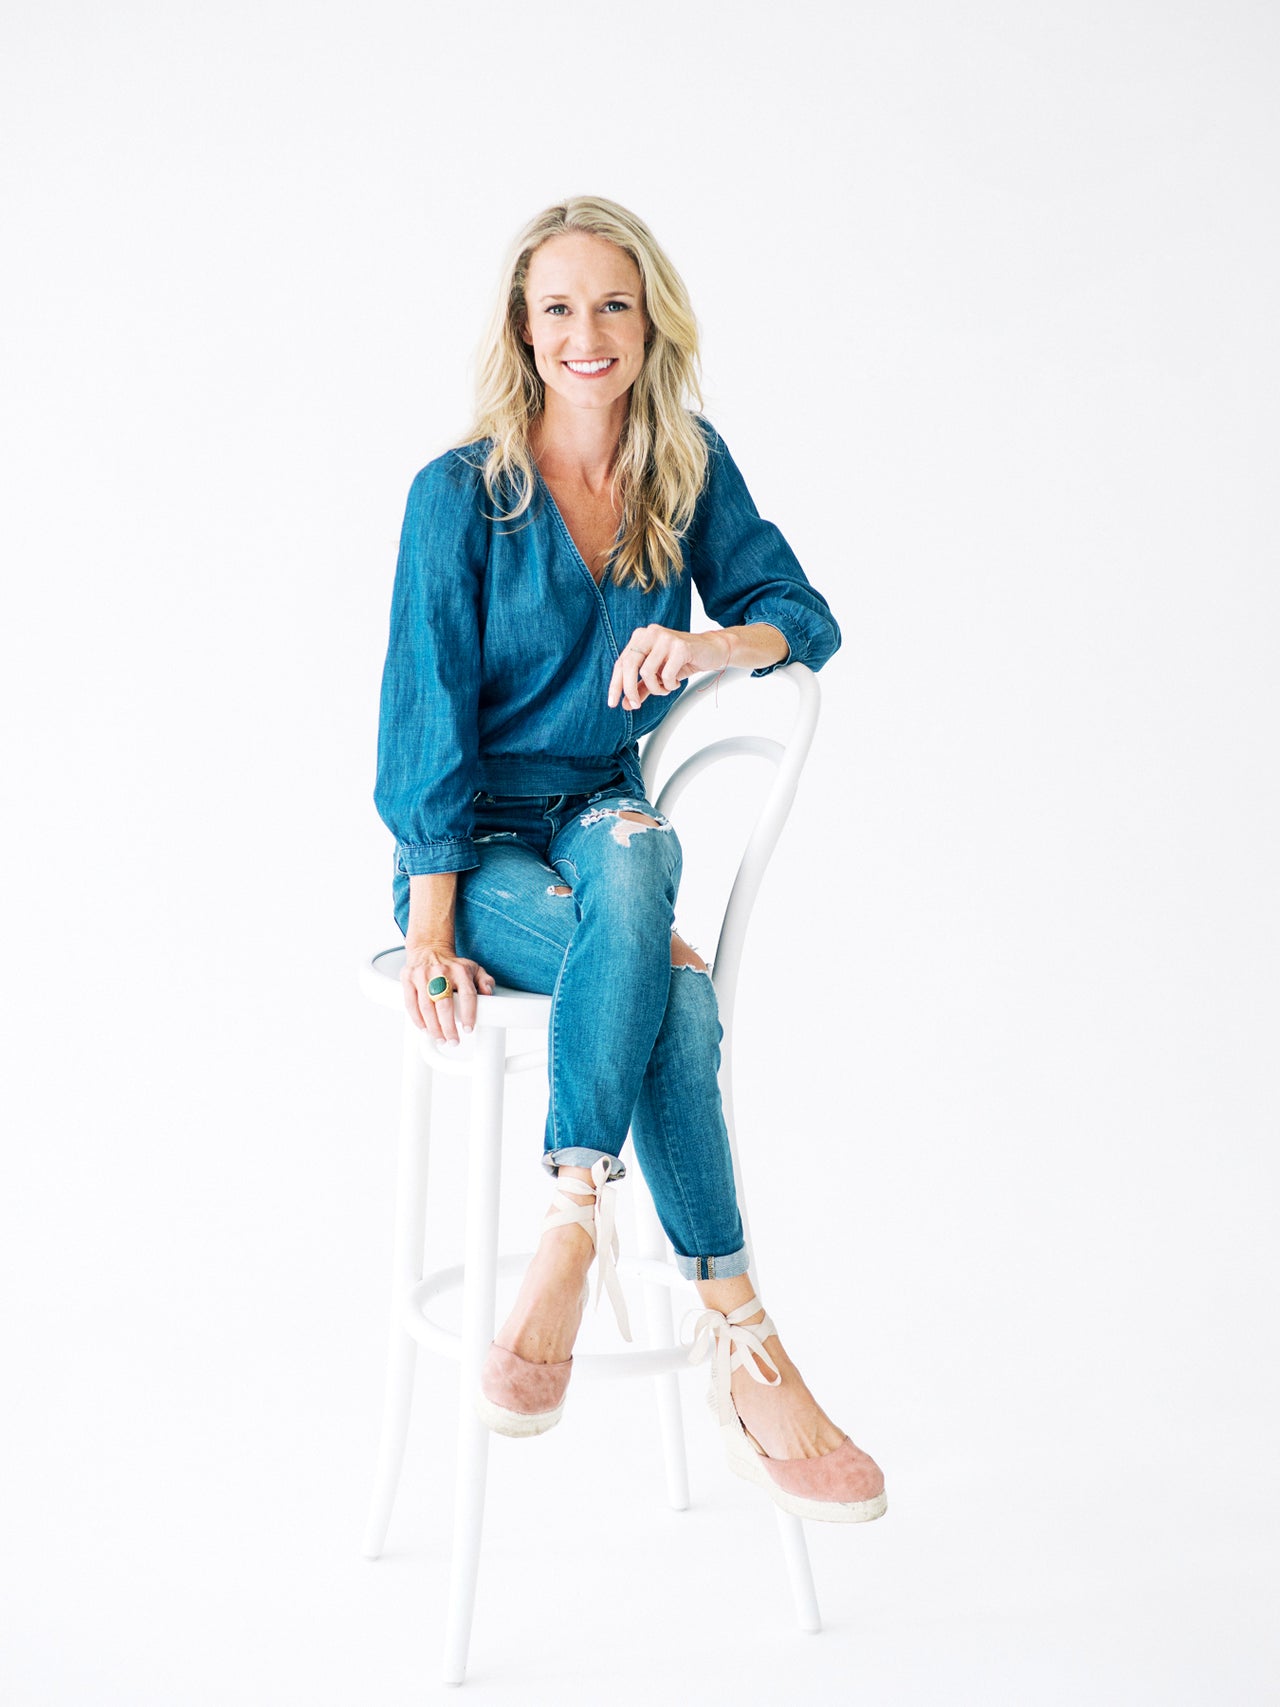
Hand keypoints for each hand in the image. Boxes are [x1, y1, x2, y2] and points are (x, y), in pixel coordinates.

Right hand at [401, 943, 495, 1042]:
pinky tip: (425, 1029)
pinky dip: (418, 1020)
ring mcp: (422, 975)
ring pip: (426, 1007)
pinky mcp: (408, 979)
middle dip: (448, 1028)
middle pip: (444, 1005)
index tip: (468, 1029)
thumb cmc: (452, 964)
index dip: (468, 1014)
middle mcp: (440, 972)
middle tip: (453, 1041)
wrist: (429, 948)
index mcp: (460, 971)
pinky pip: (411, 1004)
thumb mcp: (473, 969)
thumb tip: (488, 993)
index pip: (467, 995)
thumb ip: (485, 981)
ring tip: (440, 1039)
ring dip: (433, 1027)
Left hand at [608, 625, 732, 710]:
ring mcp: (665, 638)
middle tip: (635, 705)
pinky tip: (676, 683)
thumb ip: (641, 687)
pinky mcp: (680, 645)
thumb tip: (625, 704)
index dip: (615, 684)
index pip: (621, 662)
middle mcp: (650, 633)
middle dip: (630, 689)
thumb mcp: (658, 675)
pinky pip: (666, 674)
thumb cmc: (683, 660)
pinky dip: (669, 684)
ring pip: (647, 672)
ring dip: (656, 688)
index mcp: (641, 637)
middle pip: (629, 665)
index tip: (613, 703)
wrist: (712, 650)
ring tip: (665, 689)